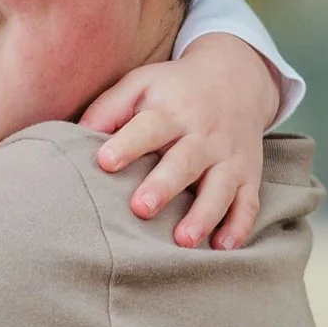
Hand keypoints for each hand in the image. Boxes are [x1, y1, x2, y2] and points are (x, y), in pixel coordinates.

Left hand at [82, 30, 281, 248]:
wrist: (236, 78)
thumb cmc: (174, 89)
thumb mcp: (142, 83)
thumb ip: (110, 107)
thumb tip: (78, 134)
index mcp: (172, 111)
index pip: (149, 127)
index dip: (128, 144)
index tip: (105, 162)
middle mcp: (204, 134)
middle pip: (185, 162)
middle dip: (164, 186)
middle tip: (141, 209)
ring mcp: (229, 156)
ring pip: (220, 187)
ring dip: (203, 215)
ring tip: (182, 241)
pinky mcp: (249, 174)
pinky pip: (249, 203)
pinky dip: (239, 226)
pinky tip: (222, 249)